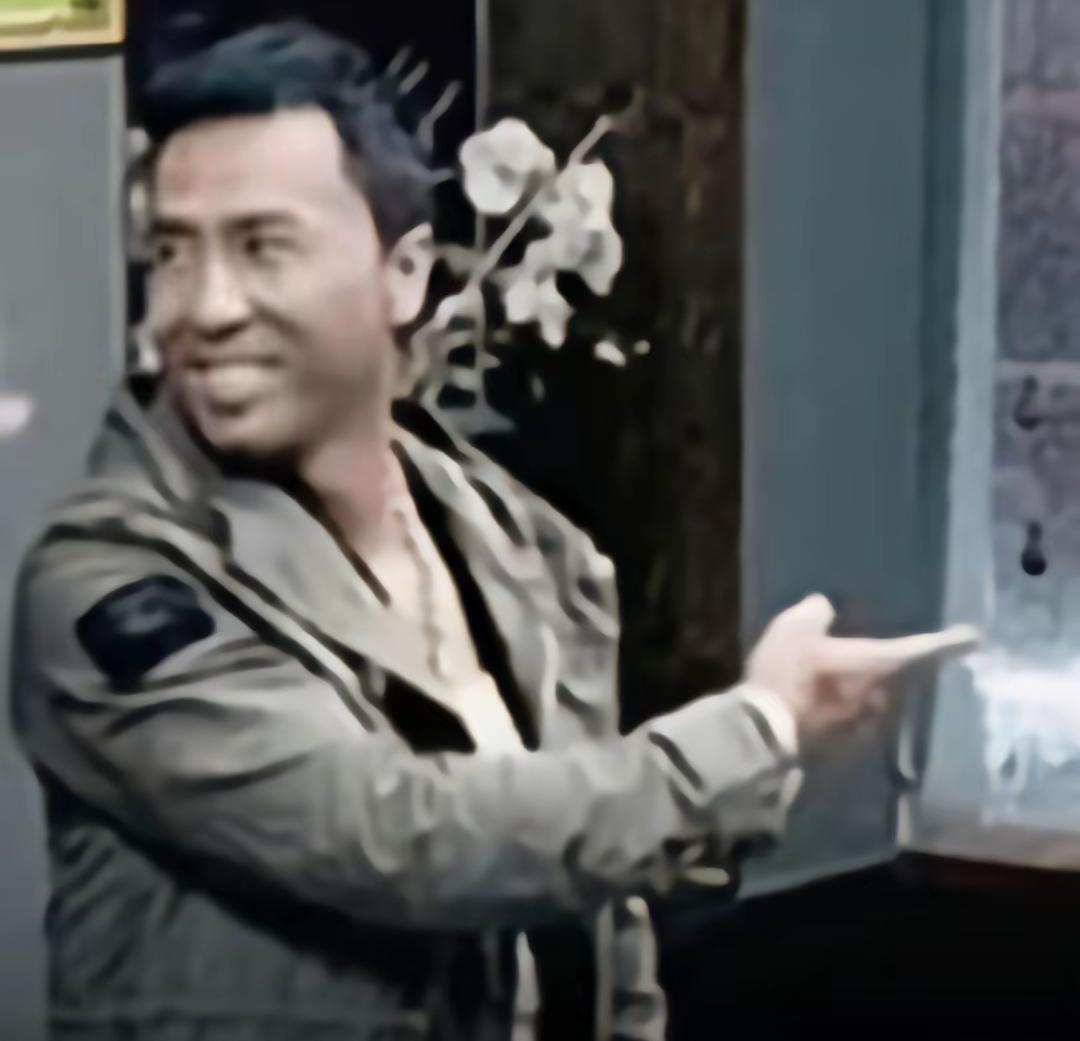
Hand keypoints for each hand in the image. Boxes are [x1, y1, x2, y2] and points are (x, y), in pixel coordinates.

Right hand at [745, 594, 978, 745]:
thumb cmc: (787, 673)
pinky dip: (840, 713)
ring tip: (831, 683)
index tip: (975, 638)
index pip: (922, 647)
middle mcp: (881, 695)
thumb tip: (826, 608)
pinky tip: (815, 708)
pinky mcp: (845, 748)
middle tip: (859, 657)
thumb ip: (815, 613)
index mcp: (876, 662)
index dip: (949, 641)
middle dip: (882, 668)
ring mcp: (865, 725)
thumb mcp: (794, 627)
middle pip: (894, 677)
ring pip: (872, 702)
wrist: (764, 732)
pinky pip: (851, 723)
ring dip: (859, 692)